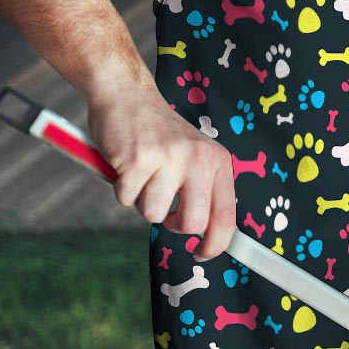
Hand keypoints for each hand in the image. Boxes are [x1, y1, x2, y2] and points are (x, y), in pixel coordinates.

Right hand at [87, 87, 235, 261]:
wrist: (127, 95)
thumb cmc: (158, 133)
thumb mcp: (194, 156)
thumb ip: (202, 189)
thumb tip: (207, 236)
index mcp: (217, 161)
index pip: (226, 215)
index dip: (216, 243)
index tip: (202, 253)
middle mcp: (199, 159)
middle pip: (192, 223)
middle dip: (173, 224)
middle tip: (164, 207)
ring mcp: (169, 158)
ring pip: (153, 214)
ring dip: (142, 201)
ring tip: (143, 173)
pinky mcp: (138, 160)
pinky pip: (126, 200)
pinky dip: (122, 189)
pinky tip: (126, 165)